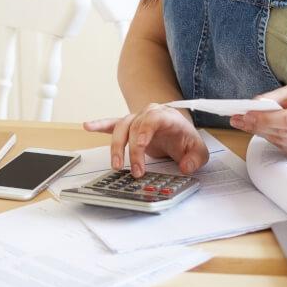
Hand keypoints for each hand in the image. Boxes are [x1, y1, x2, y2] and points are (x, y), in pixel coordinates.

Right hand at [83, 103, 207, 177]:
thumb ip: (196, 159)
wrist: (179, 132)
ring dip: (117, 146)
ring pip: (122, 128)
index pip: (153, 119)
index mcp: (167, 116)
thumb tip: (185, 166)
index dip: (145, 131)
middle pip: (135, 127)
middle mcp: (149, 114)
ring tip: (116, 165)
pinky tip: (88, 126)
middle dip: (133, 150)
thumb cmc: (186, 140)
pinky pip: (112, 124)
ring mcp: (137, 119)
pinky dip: (100, 125)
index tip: (141, 148)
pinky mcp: (128, 127)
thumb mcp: (199, 151)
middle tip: (135, 172)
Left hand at [229, 83, 286, 161]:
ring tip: (253, 124)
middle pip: (283, 133)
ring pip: (283, 143)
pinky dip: (275, 141)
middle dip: (259, 127)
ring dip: (265, 134)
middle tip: (241, 120)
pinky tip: (272, 132)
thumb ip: (273, 96)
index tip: (248, 115)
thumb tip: (253, 106)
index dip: (266, 119)